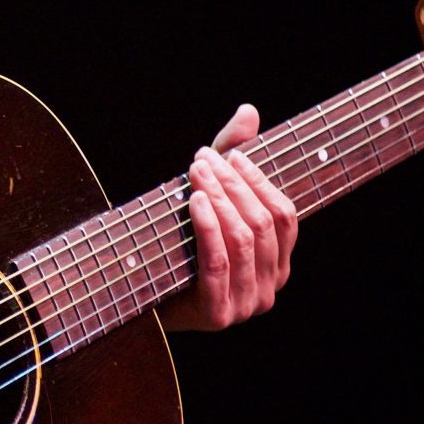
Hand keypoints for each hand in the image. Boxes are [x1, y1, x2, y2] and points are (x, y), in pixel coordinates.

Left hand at [159, 103, 297, 332]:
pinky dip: (207, 226)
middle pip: (262, 223)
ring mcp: (245, 305)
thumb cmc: (180, 241)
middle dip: (233, 185)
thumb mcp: (210, 194)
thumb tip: (249, 110)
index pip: (285, 216)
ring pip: (242, 239)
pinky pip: (218, 262)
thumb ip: (233, 155)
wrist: (138, 293)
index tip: (230, 154)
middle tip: (203, 158)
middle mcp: (269, 288)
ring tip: (196, 173)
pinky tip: (193, 200)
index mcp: (278, 264)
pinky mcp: (217, 313)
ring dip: (218, 199)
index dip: (259, 182)